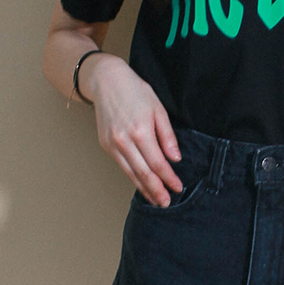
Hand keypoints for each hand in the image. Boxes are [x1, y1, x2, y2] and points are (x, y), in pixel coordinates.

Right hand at [87, 55, 183, 205]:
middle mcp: (124, 141)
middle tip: (166, 203)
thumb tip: (175, 159)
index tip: (177, 187)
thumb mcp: (158, 109)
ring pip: (131, 173)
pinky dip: (133, 178)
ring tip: (155, 201)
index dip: (168, 178)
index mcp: (140, 131)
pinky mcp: (106, 145)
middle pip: (143, 173)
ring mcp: (112, 144)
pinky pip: (122, 166)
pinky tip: (141, 185)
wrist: (106, 81)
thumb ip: (167, 136)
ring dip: (144, 189)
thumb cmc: (135, 91)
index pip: (158, 163)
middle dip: (156, 190)